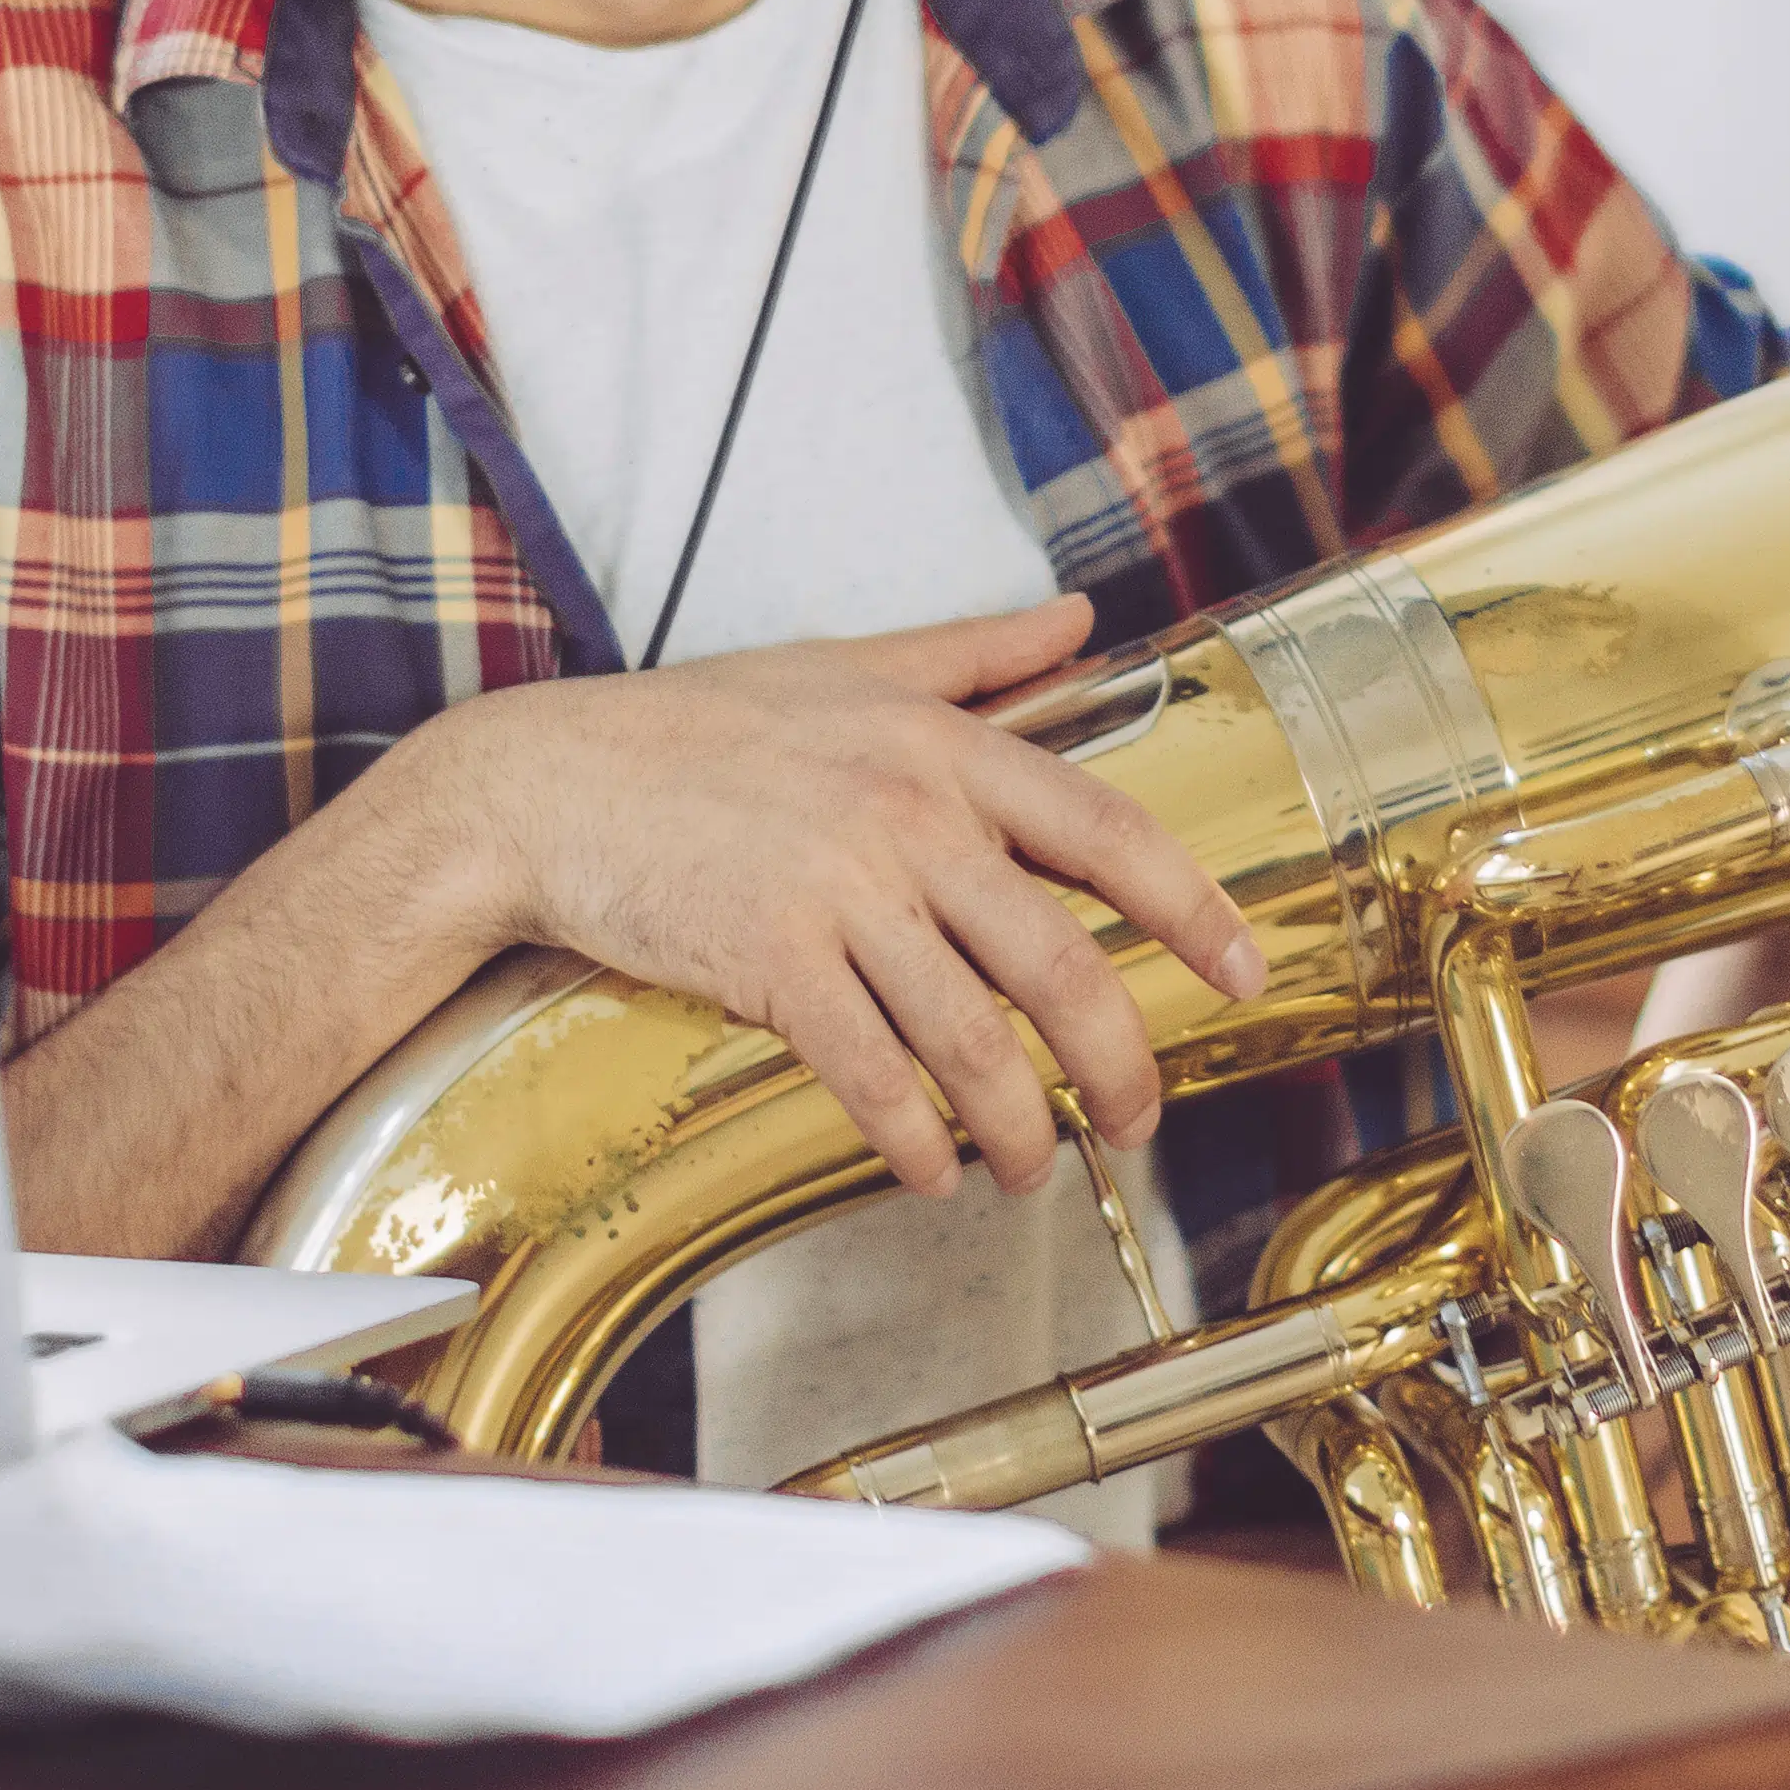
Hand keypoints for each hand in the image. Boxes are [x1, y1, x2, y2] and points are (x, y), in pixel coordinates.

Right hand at [397, 593, 1269, 1196]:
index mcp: (944, 747)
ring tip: (1026, 1169)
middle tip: (1137, 1120)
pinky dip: (914, 1140)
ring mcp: (840, 895)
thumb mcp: (848, 665)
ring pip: (976, 1041)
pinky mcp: (770, 964)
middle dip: (1120, 1063)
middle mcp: (911, 818)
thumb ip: (976, 652)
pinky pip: (875, 1076)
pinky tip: (929, 1171)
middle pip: (1064, 964)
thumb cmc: (694, 725)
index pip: (1110, 833)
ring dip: (1018, 1127)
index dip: (1194, 912)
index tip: (1245, 974)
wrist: (543, 783)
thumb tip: (1079, 618)